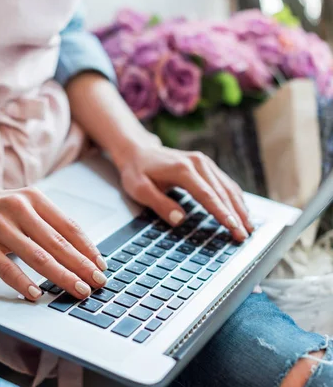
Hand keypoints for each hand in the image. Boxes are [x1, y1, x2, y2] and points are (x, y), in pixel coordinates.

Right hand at [0, 184, 107, 300]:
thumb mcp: (18, 208)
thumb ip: (44, 224)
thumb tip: (77, 251)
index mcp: (33, 199)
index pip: (69, 226)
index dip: (88, 248)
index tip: (102, 266)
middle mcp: (19, 209)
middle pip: (59, 243)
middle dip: (82, 266)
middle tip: (99, 284)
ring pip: (38, 256)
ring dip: (62, 276)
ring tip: (78, 291)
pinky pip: (6, 267)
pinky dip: (23, 283)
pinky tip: (36, 295)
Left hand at [115, 143, 253, 241]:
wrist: (138, 151)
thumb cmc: (137, 171)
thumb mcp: (139, 190)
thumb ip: (160, 204)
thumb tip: (180, 220)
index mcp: (182, 169)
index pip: (207, 195)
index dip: (221, 213)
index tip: (232, 227)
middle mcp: (198, 163)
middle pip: (222, 193)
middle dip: (235, 216)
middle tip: (244, 235)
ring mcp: (205, 163)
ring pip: (228, 188)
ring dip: (240, 208)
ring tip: (249, 228)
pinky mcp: (207, 166)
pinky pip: (226, 184)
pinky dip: (236, 199)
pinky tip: (242, 212)